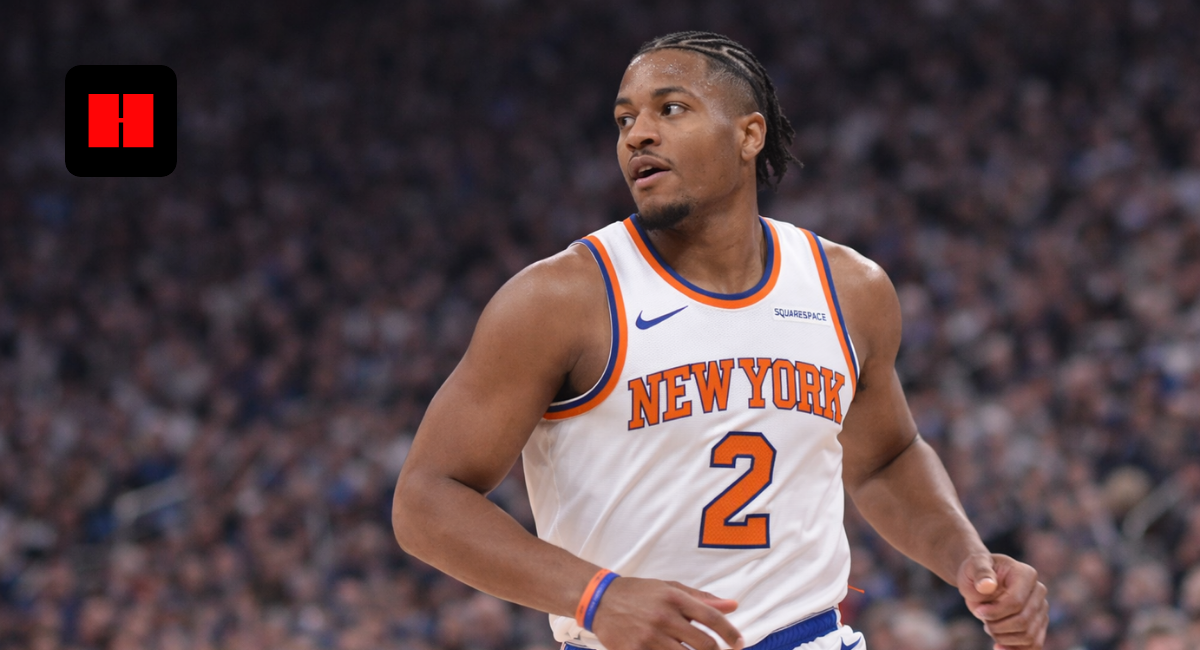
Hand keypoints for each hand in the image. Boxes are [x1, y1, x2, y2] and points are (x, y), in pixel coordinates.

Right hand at [591, 577, 743, 649]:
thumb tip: (733, 606)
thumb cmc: (639, 593)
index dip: (731, 633)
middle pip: (704, 644)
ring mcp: (649, 637)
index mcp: (674, 598)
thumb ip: (702, 599)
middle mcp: (664, 617)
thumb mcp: (669, 588)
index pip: (712, 618)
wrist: (599, 600)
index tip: (739, 643)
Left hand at [958, 553, 1047, 649]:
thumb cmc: (976, 572)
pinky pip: (1034, 645)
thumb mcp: (974, 566)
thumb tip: (987, 585)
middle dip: (998, 626)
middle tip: (984, 621)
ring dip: (1003, 638)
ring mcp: (1041, 609)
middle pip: (1023, 621)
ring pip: (1029, 636)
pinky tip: (998, 647)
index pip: (1016, 602)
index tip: (978, 612)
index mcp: (1026, 574)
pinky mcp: (1039, 624)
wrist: (980, 582)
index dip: (995, 612)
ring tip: (989, 627)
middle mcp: (1039, 591)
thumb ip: (981, 573)